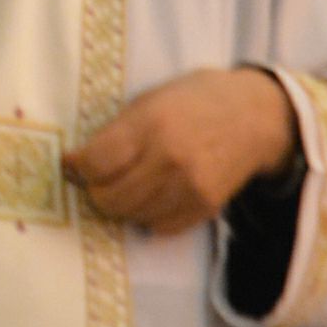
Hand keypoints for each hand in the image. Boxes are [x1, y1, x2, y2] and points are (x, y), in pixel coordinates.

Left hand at [63, 68, 296, 236]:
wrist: (253, 117)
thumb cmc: (194, 100)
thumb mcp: (150, 99)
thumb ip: (117, 131)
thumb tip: (77, 163)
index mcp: (151, 124)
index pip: (95, 163)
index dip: (76, 167)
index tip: (72, 163)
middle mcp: (170, 159)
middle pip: (109, 197)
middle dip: (95, 190)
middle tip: (96, 180)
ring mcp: (190, 187)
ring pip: (132, 216)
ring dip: (121, 205)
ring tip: (127, 184)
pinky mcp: (205, 207)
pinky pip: (159, 226)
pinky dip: (148, 215)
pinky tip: (153, 195)